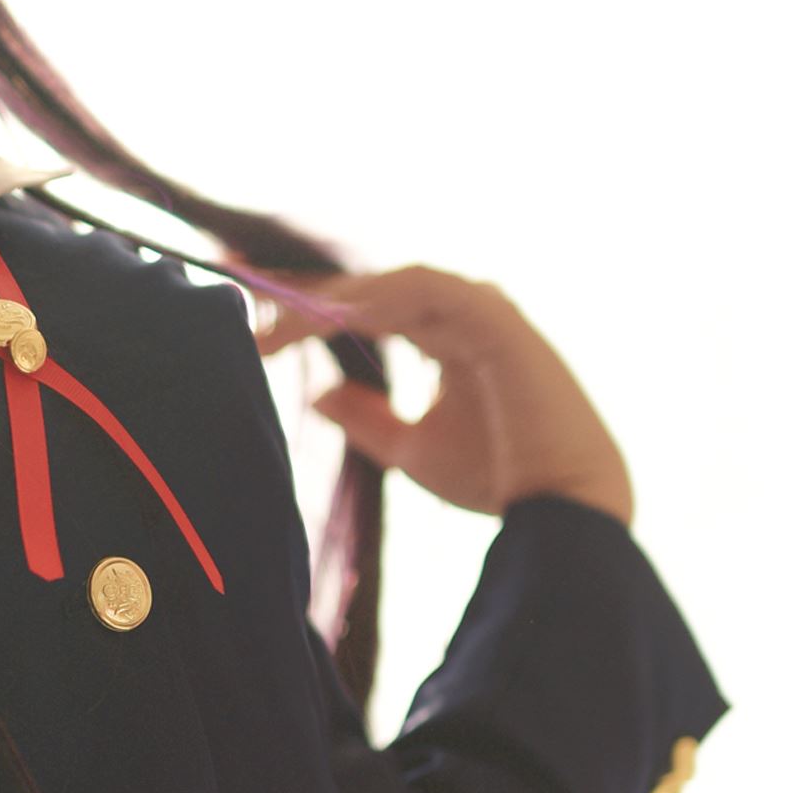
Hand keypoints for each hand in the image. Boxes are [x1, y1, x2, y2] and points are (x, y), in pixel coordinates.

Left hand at [252, 265, 633, 527]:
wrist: (557, 510)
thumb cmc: (495, 476)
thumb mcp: (410, 448)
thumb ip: (367, 418)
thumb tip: (317, 396)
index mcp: (442, 334)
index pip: (361, 305)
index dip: (302, 304)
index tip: (244, 309)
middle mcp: (460, 310)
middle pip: (367, 284)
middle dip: (301, 286)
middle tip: (235, 282)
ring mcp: (480, 308)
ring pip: (389, 284)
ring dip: (330, 298)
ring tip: (277, 322)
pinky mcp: (496, 317)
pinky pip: (428, 291)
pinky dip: (381, 300)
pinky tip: (334, 319)